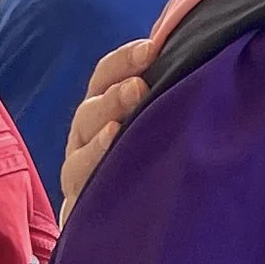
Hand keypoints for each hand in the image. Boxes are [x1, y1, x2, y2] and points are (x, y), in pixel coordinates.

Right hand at [58, 36, 155, 222]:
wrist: (117, 214)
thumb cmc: (140, 157)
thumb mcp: (147, 120)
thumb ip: (160, 88)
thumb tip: (184, 49)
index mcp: (103, 104)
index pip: (107, 74)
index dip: (125, 59)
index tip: (151, 48)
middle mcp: (88, 128)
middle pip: (96, 102)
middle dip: (116, 92)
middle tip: (139, 85)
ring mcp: (81, 159)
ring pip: (86, 134)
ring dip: (104, 122)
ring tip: (121, 119)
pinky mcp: (80, 190)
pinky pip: (82, 171)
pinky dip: (96, 156)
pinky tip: (112, 143)